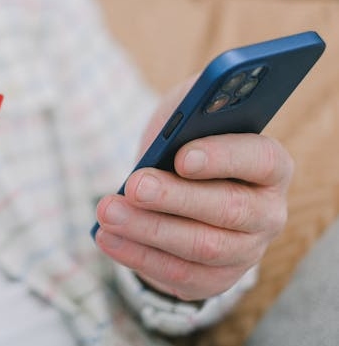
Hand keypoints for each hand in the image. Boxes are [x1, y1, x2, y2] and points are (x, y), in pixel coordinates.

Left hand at [94, 78, 292, 300]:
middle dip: (175, 198)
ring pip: (202, 247)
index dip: (223, 158)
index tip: (181, 156)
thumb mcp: (189, 114)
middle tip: (134, 186)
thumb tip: (195, 99)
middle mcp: (268, 213)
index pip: (261, 160)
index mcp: (270, 166)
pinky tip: (107, 237)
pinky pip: (179, 274)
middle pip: (229, 209)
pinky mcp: (216, 279)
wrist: (174, 194)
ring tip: (107, 211)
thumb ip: (196, 101)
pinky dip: (138, 256)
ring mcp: (246, 251)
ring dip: (149, 230)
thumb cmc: (183, 146)